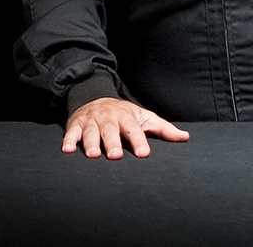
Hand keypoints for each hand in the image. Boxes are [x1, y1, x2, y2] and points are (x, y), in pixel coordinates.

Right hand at [63, 97, 188, 159]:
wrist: (94, 96)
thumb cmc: (123, 113)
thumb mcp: (143, 117)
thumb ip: (163, 128)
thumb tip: (185, 137)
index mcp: (126, 117)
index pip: (134, 129)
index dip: (139, 141)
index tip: (144, 154)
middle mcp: (108, 118)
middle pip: (110, 131)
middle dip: (112, 142)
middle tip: (116, 156)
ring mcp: (90, 121)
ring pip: (90, 132)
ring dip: (91, 143)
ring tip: (93, 155)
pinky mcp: (75, 124)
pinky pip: (71, 133)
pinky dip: (68, 141)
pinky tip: (67, 150)